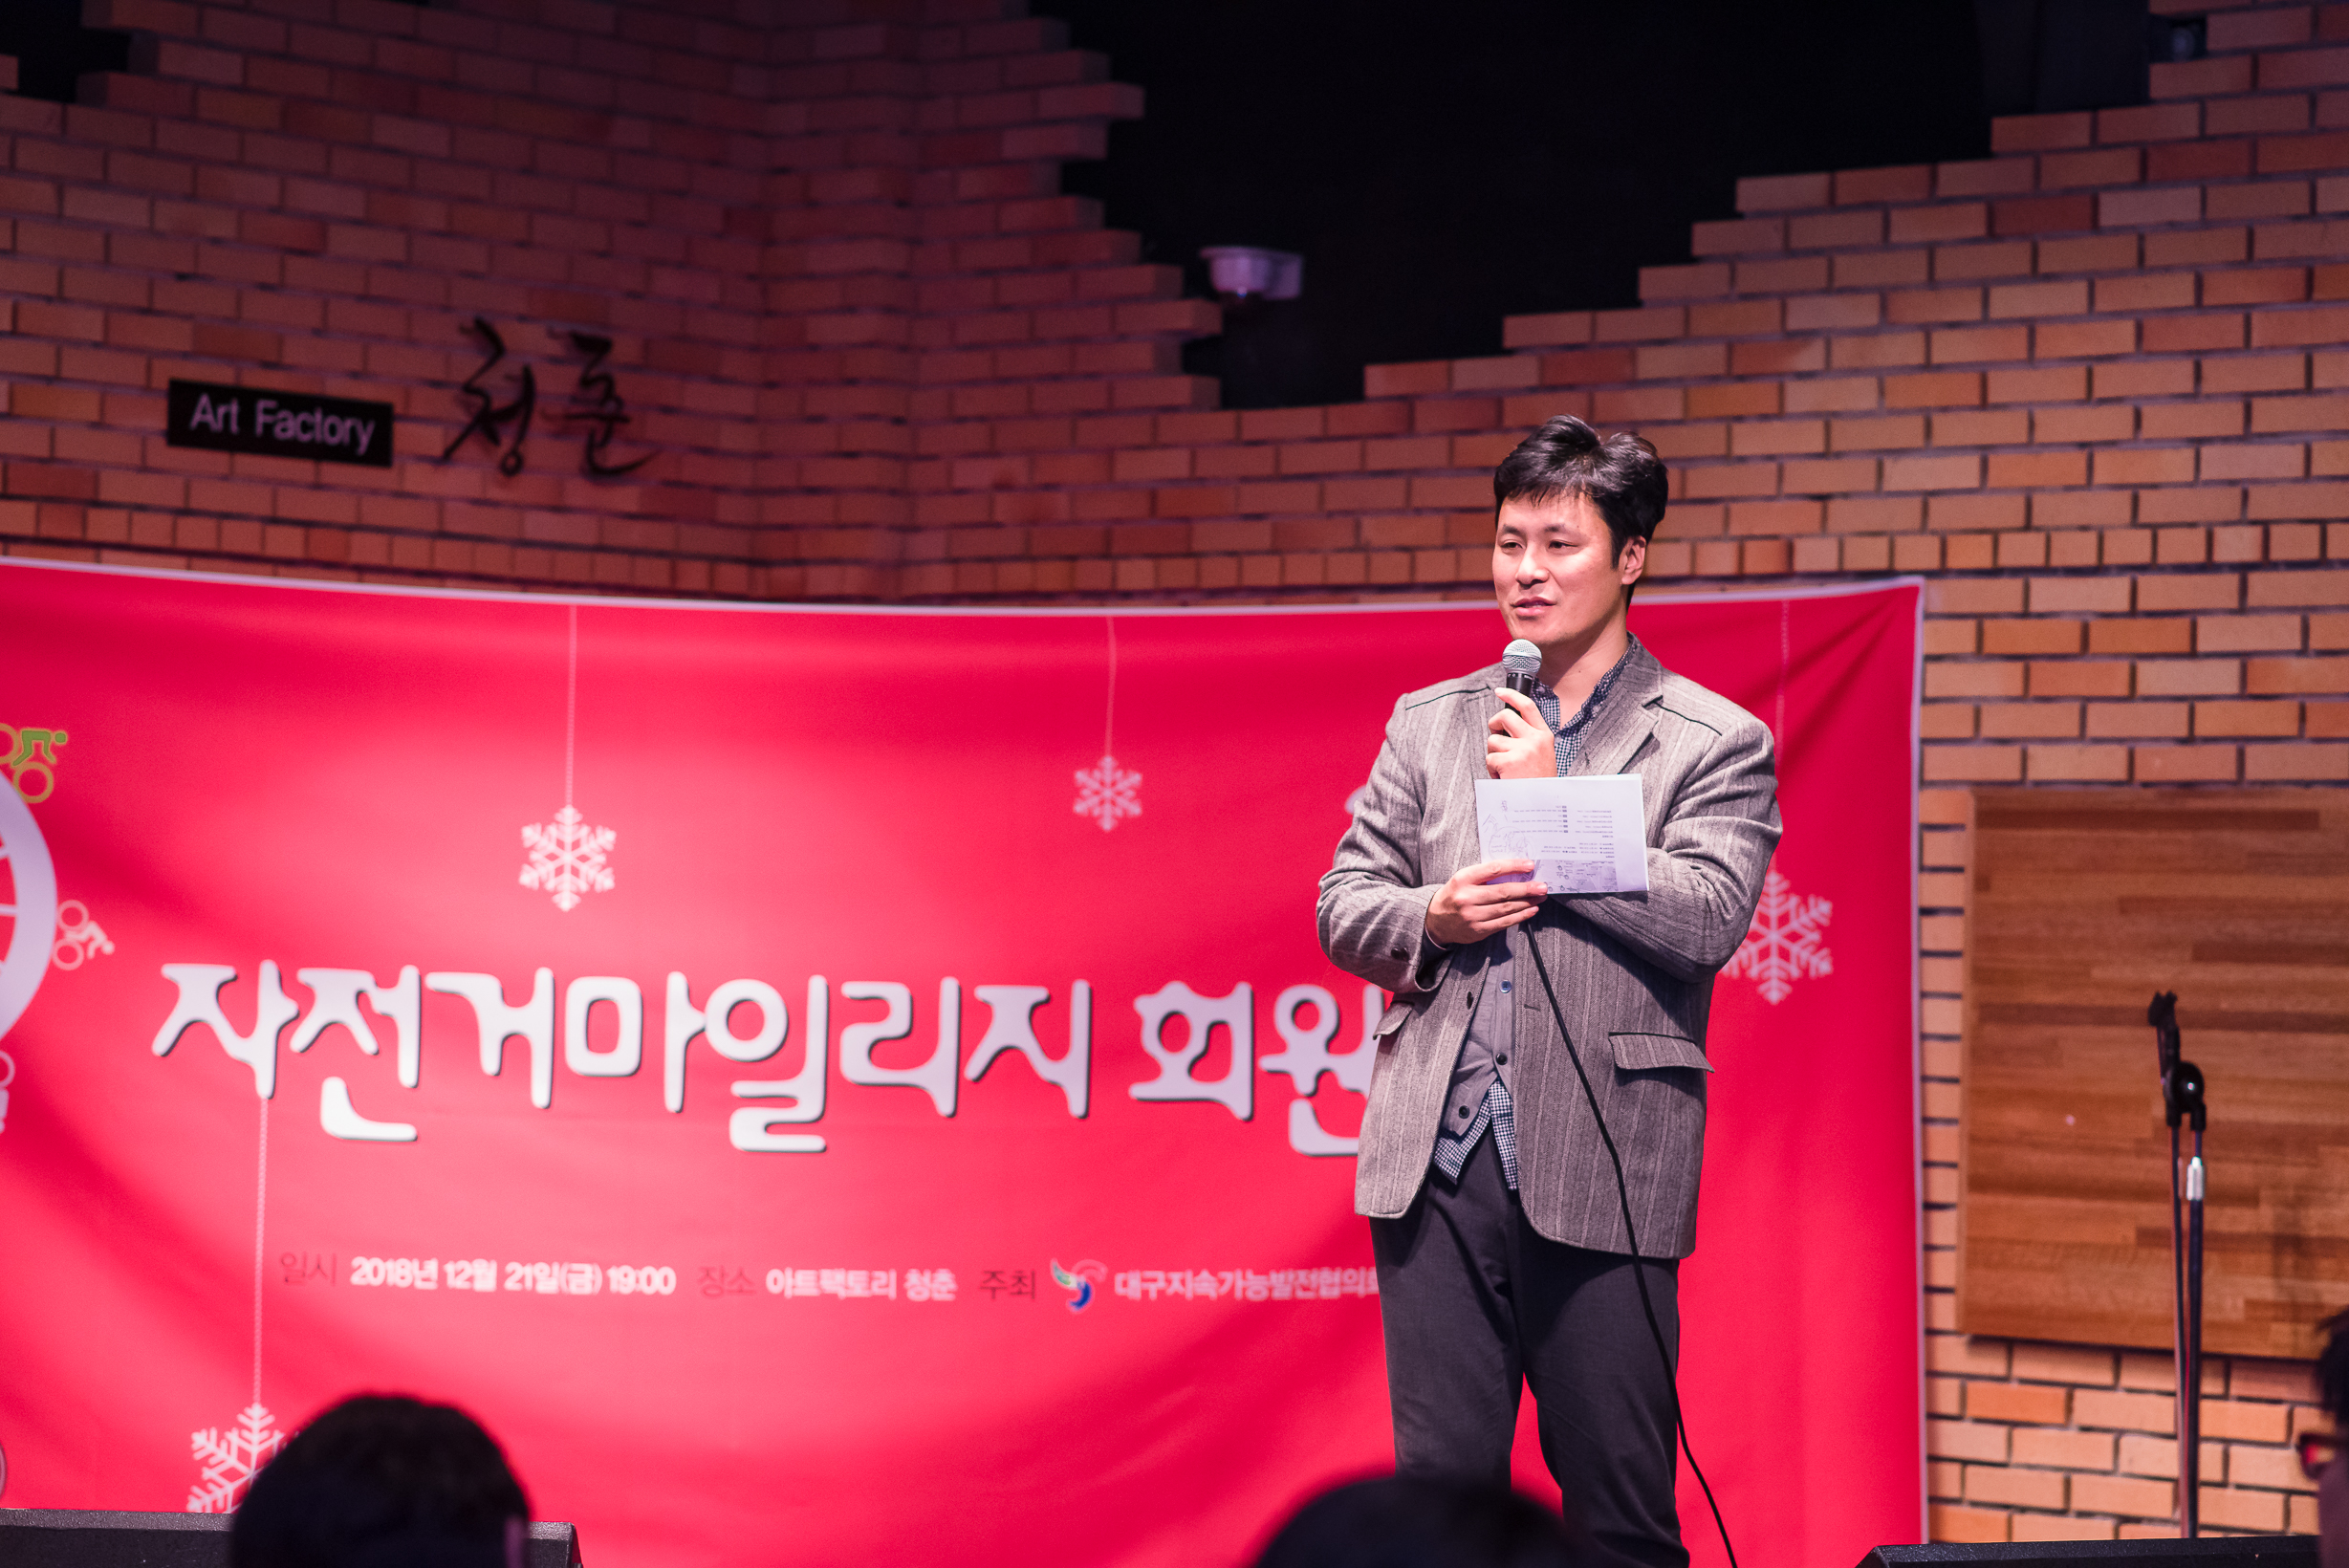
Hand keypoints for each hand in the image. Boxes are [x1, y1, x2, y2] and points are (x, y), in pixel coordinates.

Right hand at [1426, 859, 1546, 945]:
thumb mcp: (1464, 879)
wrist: (1436, 920)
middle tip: (1542, 886)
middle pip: (1503, 892)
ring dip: (1527, 902)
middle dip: (1526, 888)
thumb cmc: (1455, 895)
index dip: (1513, 866)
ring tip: (1540, 897)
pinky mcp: (1478, 930)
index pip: (1493, 870)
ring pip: (1506, 908)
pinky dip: (1520, 916)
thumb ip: (1485, 875)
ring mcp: (1472, 916)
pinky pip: (1504, 923)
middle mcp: (1466, 898)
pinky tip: (1530, 910)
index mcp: (1462, 879)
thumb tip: (1516, 873)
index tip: (1530, 865)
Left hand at [1485, 688, 1555, 778]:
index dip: (1511, 695)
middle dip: (1494, 724)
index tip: (1500, 691)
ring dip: (1494, 754)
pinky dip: (1492, 769)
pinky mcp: (1510, 761)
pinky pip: (1490, 758)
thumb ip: (1528, 738)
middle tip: (1496, 737)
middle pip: (1504, 716)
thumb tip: (1504, 726)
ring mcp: (1523, 749)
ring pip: (1493, 740)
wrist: (1543, 805)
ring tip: (1506, 768)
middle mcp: (1535, 739)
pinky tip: (1504, 777)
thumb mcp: (1541, 754)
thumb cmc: (1538, 782)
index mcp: (1544, 736)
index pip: (1527, 706)